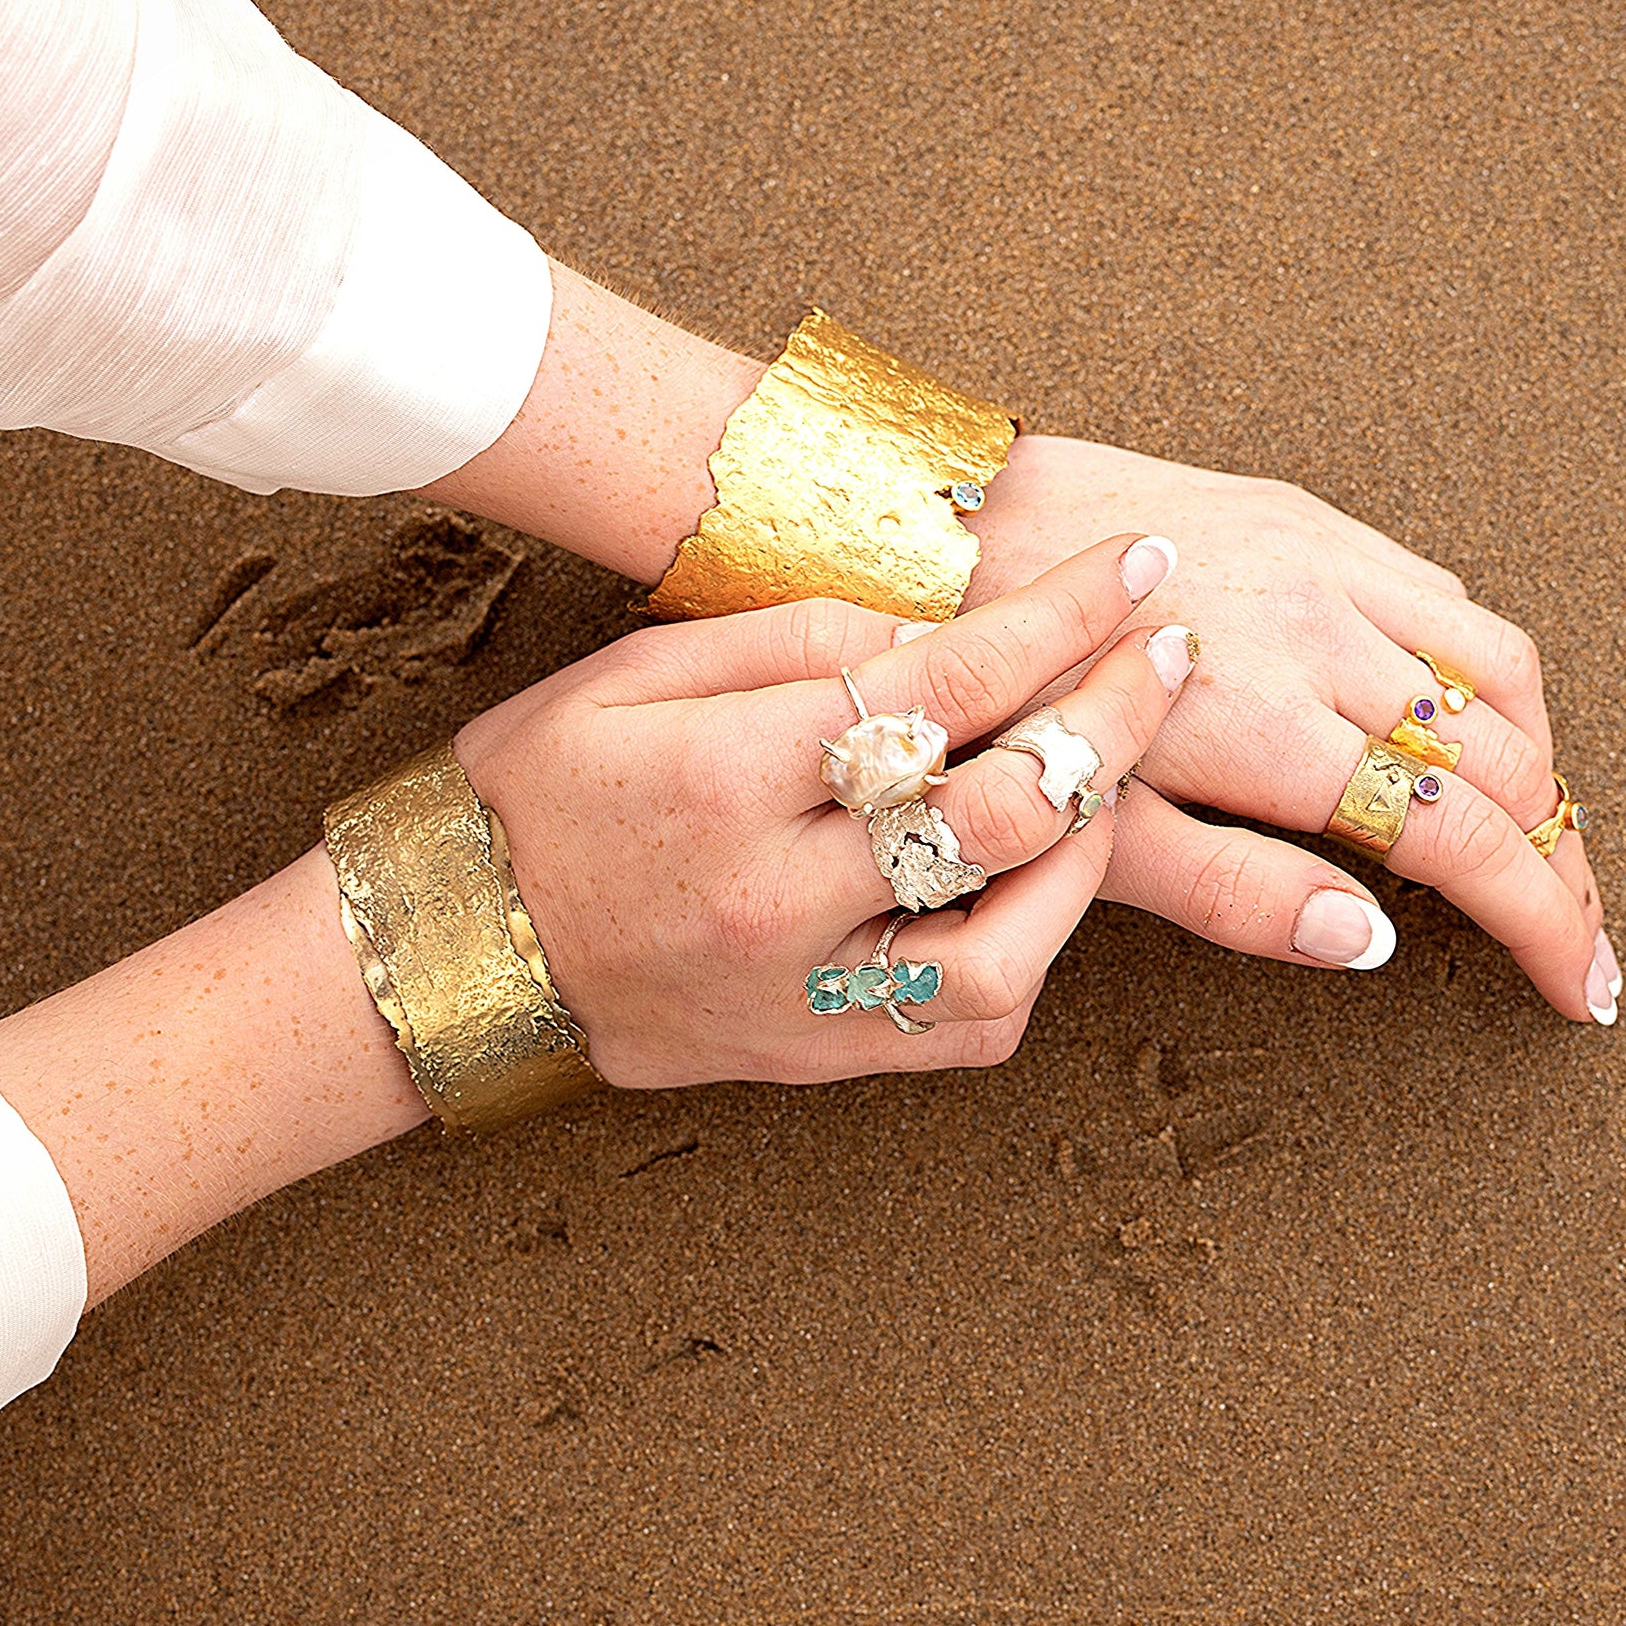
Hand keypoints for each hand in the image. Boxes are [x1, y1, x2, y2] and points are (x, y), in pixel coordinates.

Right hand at [453, 536, 1225, 1086]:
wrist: (457, 950)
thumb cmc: (541, 789)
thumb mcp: (633, 671)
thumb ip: (789, 639)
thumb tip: (939, 629)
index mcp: (724, 775)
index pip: (940, 685)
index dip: (1059, 618)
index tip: (1136, 568)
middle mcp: (772, 896)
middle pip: (1000, 811)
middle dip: (1112, 720)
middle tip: (1167, 656)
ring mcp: (799, 994)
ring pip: (1010, 947)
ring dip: (1086, 854)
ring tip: (1108, 778)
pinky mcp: (815, 1057)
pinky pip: (967, 1028)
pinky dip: (1032, 952)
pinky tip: (1038, 885)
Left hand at [968, 437, 1616, 1023]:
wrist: (951, 533)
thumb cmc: (1004, 701)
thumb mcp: (1094, 826)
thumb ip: (1230, 889)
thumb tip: (1361, 940)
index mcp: (1272, 728)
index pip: (1456, 838)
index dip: (1539, 921)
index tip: (1578, 984)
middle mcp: (1322, 636)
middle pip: (1504, 758)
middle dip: (1560, 859)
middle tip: (1578, 932)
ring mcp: (1323, 566)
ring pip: (1498, 666)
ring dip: (1539, 758)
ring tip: (1541, 833)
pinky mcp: (1309, 519)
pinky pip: (1440, 594)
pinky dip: (1482, 667)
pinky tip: (1466, 714)